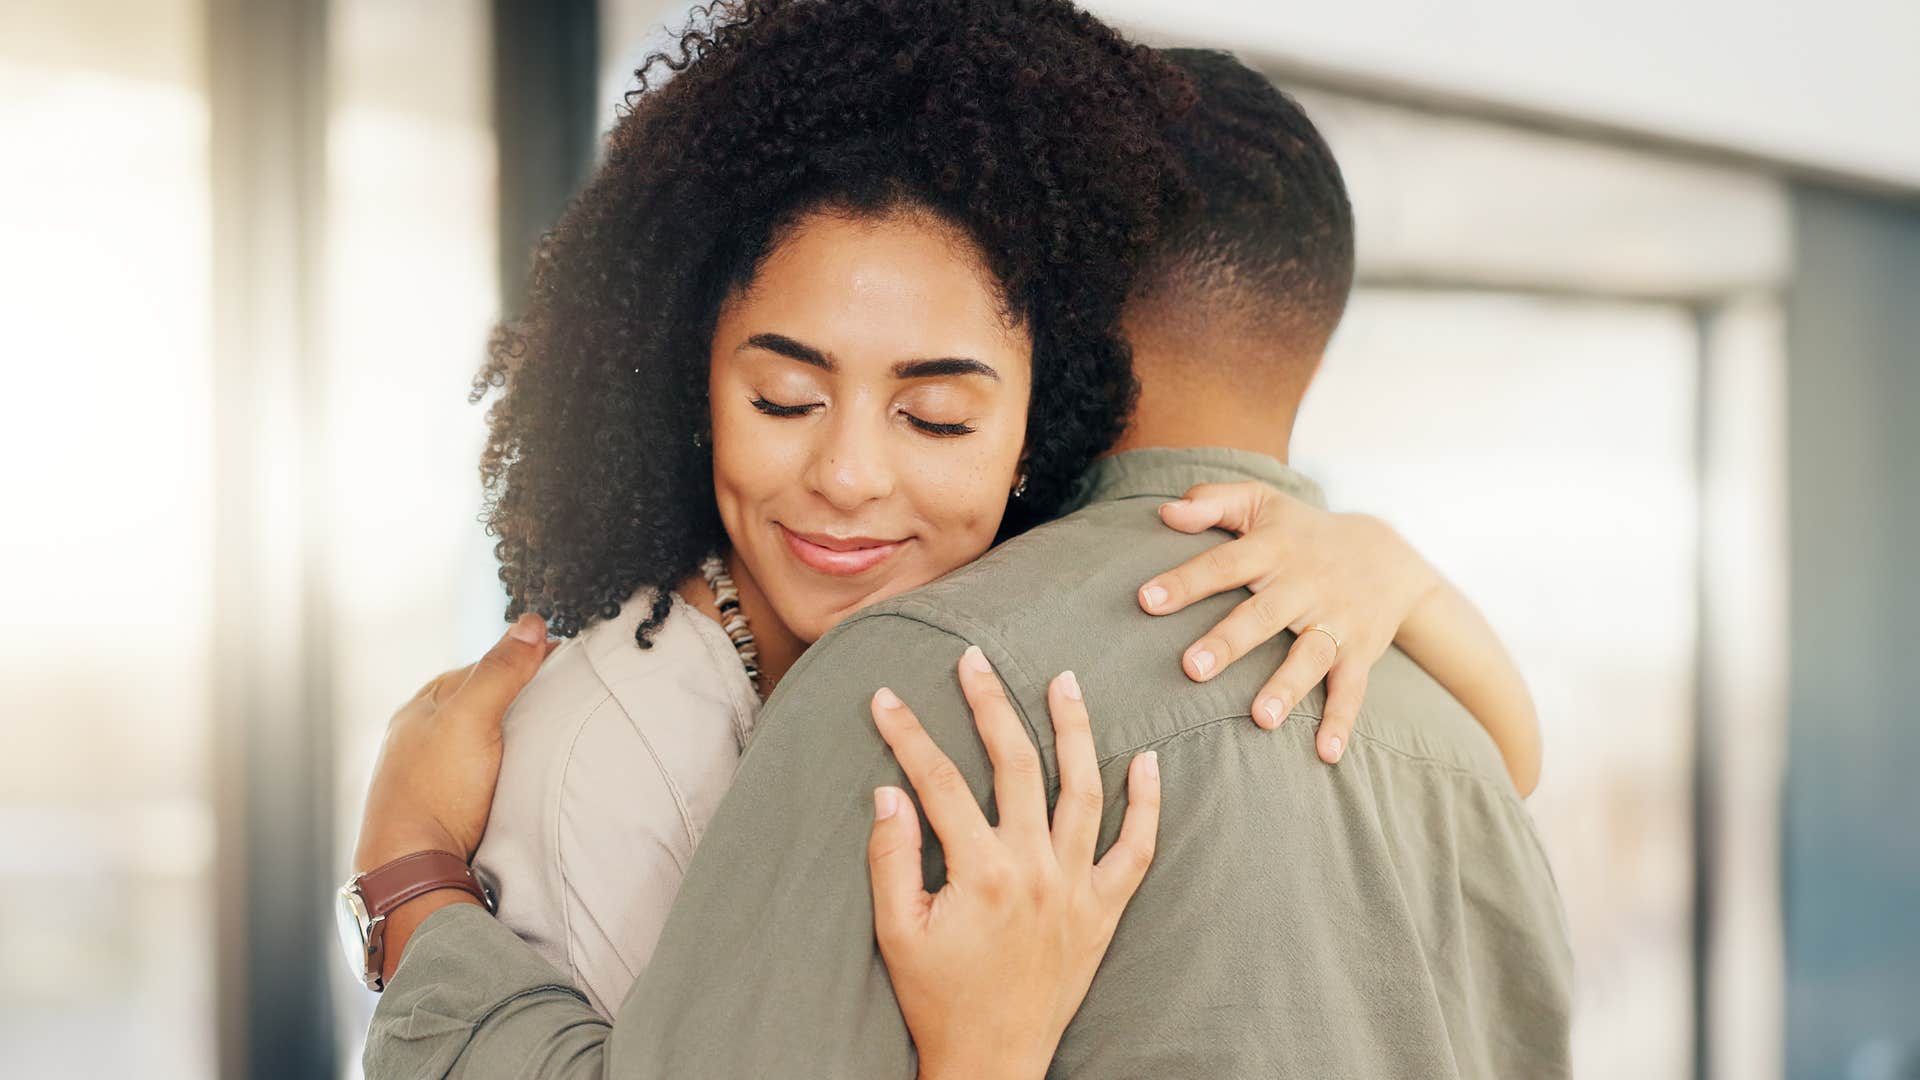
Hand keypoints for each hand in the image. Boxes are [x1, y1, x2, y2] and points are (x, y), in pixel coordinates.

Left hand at [353, 613, 550, 876]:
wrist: (412, 870)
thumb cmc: (435, 791)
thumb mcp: (471, 717)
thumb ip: (501, 670)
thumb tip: (533, 621)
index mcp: (424, 705)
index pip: (486, 666)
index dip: (528, 660)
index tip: (571, 662)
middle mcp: (424, 736)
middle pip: (487, 703)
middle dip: (525, 699)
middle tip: (571, 700)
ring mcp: (433, 773)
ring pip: (488, 740)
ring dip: (519, 737)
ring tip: (557, 738)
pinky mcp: (447, 806)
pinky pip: (488, 773)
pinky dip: (511, 767)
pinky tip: (528, 776)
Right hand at [867, 646, 1160, 1079]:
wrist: (993, 1061)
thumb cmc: (939, 999)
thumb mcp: (897, 932)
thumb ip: (892, 857)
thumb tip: (890, 790)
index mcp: (982, 873)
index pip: (939, 782)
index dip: (909, 735)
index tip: (885, 698)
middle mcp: (1037, 870)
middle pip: (1017, 765)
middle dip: (992, 704)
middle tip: (975, 660)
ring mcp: (1077, 887)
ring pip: (1084, 790)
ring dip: (1074, 729)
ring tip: (1063, 680)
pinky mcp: (1104, 910)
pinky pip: (1136, 849)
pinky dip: (1146, 803)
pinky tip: (1145, 760)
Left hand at [1137, 482, 1440, 763]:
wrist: (1388, 554)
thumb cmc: (1301, 531)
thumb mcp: (1261, 503)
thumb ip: (1213, 502)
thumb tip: (1165, 512)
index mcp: (1273, 550)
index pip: (1225, 565)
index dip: (1186, 581)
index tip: (1146, 600)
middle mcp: (1305, 586)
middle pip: (1264, 615)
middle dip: (1229, 642)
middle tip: (1191, 669)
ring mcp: (1335, 621)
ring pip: (1310, 656)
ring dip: (1287, 688)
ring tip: (1261, 719)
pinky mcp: (1360, 652)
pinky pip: (1352, 689)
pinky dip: (1342, 721)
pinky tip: (1326, 754)